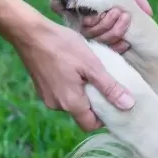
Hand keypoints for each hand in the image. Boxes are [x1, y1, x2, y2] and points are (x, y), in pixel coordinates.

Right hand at [4, 12, 134, 131]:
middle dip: (95, 103)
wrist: (29, 33)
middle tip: (104, 84)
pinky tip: (75, 69)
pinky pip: (61, 93)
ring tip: (89, 74)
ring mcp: (47, 97)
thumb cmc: (62, 46)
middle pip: (81, 114)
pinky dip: (71, 87)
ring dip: (83, 93)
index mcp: (71, 103)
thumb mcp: (91, 65)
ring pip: (71, 103)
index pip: (91, 125)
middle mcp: (57, 105)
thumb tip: (129, 105)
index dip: (104, 118)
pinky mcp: (41, 87)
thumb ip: (109, 87)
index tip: (113, 102)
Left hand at [28, 0, 149, 51]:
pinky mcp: (60, 8)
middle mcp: (87, 16)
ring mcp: (74, 13)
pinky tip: (97, 10)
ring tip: (113, 11)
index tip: (129, 40)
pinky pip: (74, 24)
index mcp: (101, 13)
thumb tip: (149, 15)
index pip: (111, 36)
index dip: (120, 42)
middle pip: (102, 39)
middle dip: (115, 32)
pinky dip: (88, 20)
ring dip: (105, 26)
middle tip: (123, 16)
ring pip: (90, 34)